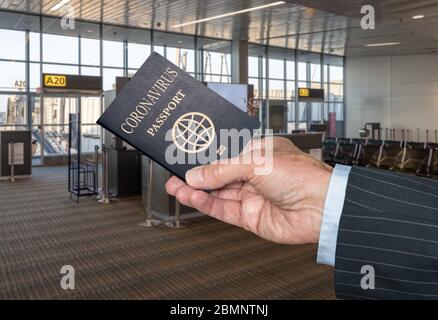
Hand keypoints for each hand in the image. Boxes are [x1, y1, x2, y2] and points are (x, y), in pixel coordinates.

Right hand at [165, 137, 332, 244]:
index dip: (205, 158)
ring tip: (175, 186)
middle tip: (174, 174)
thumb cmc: (301, 176)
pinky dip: (205, 203)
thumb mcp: (255, 162)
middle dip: (196, 175)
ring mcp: (252, 196)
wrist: (322, 207)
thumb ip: (222, 170)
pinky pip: (222, 209)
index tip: (186, 157)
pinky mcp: (250, 217)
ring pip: (217, 193)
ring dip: (196, 190)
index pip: (225, 155)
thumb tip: (197, 175)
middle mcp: (255, 175)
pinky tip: (191, 196)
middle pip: (218, 175)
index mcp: (260, 154)